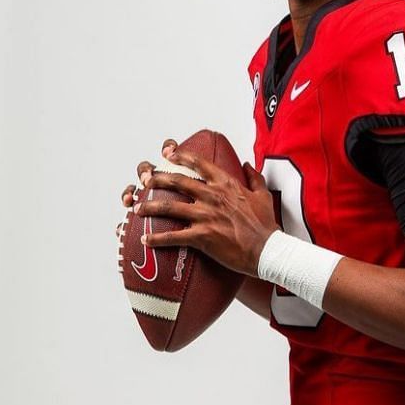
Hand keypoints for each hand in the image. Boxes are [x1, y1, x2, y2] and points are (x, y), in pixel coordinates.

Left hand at [133, 138, 278, 274]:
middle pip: (176, 181)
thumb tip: (246, 164)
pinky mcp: (202, 237)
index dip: (180, 156)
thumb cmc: (266, 225)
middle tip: (144, 180)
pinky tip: (145, 240)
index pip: (199, 164)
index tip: (167, 154)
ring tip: (136, 208)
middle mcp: (212, 196)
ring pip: (169, 207)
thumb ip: (253, 177)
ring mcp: (206, 216)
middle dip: (156, 178)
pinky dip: (157, 238)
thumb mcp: (263, 195)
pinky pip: (174, 236)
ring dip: (149, 206)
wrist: (269, 250)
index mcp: (225, 184)